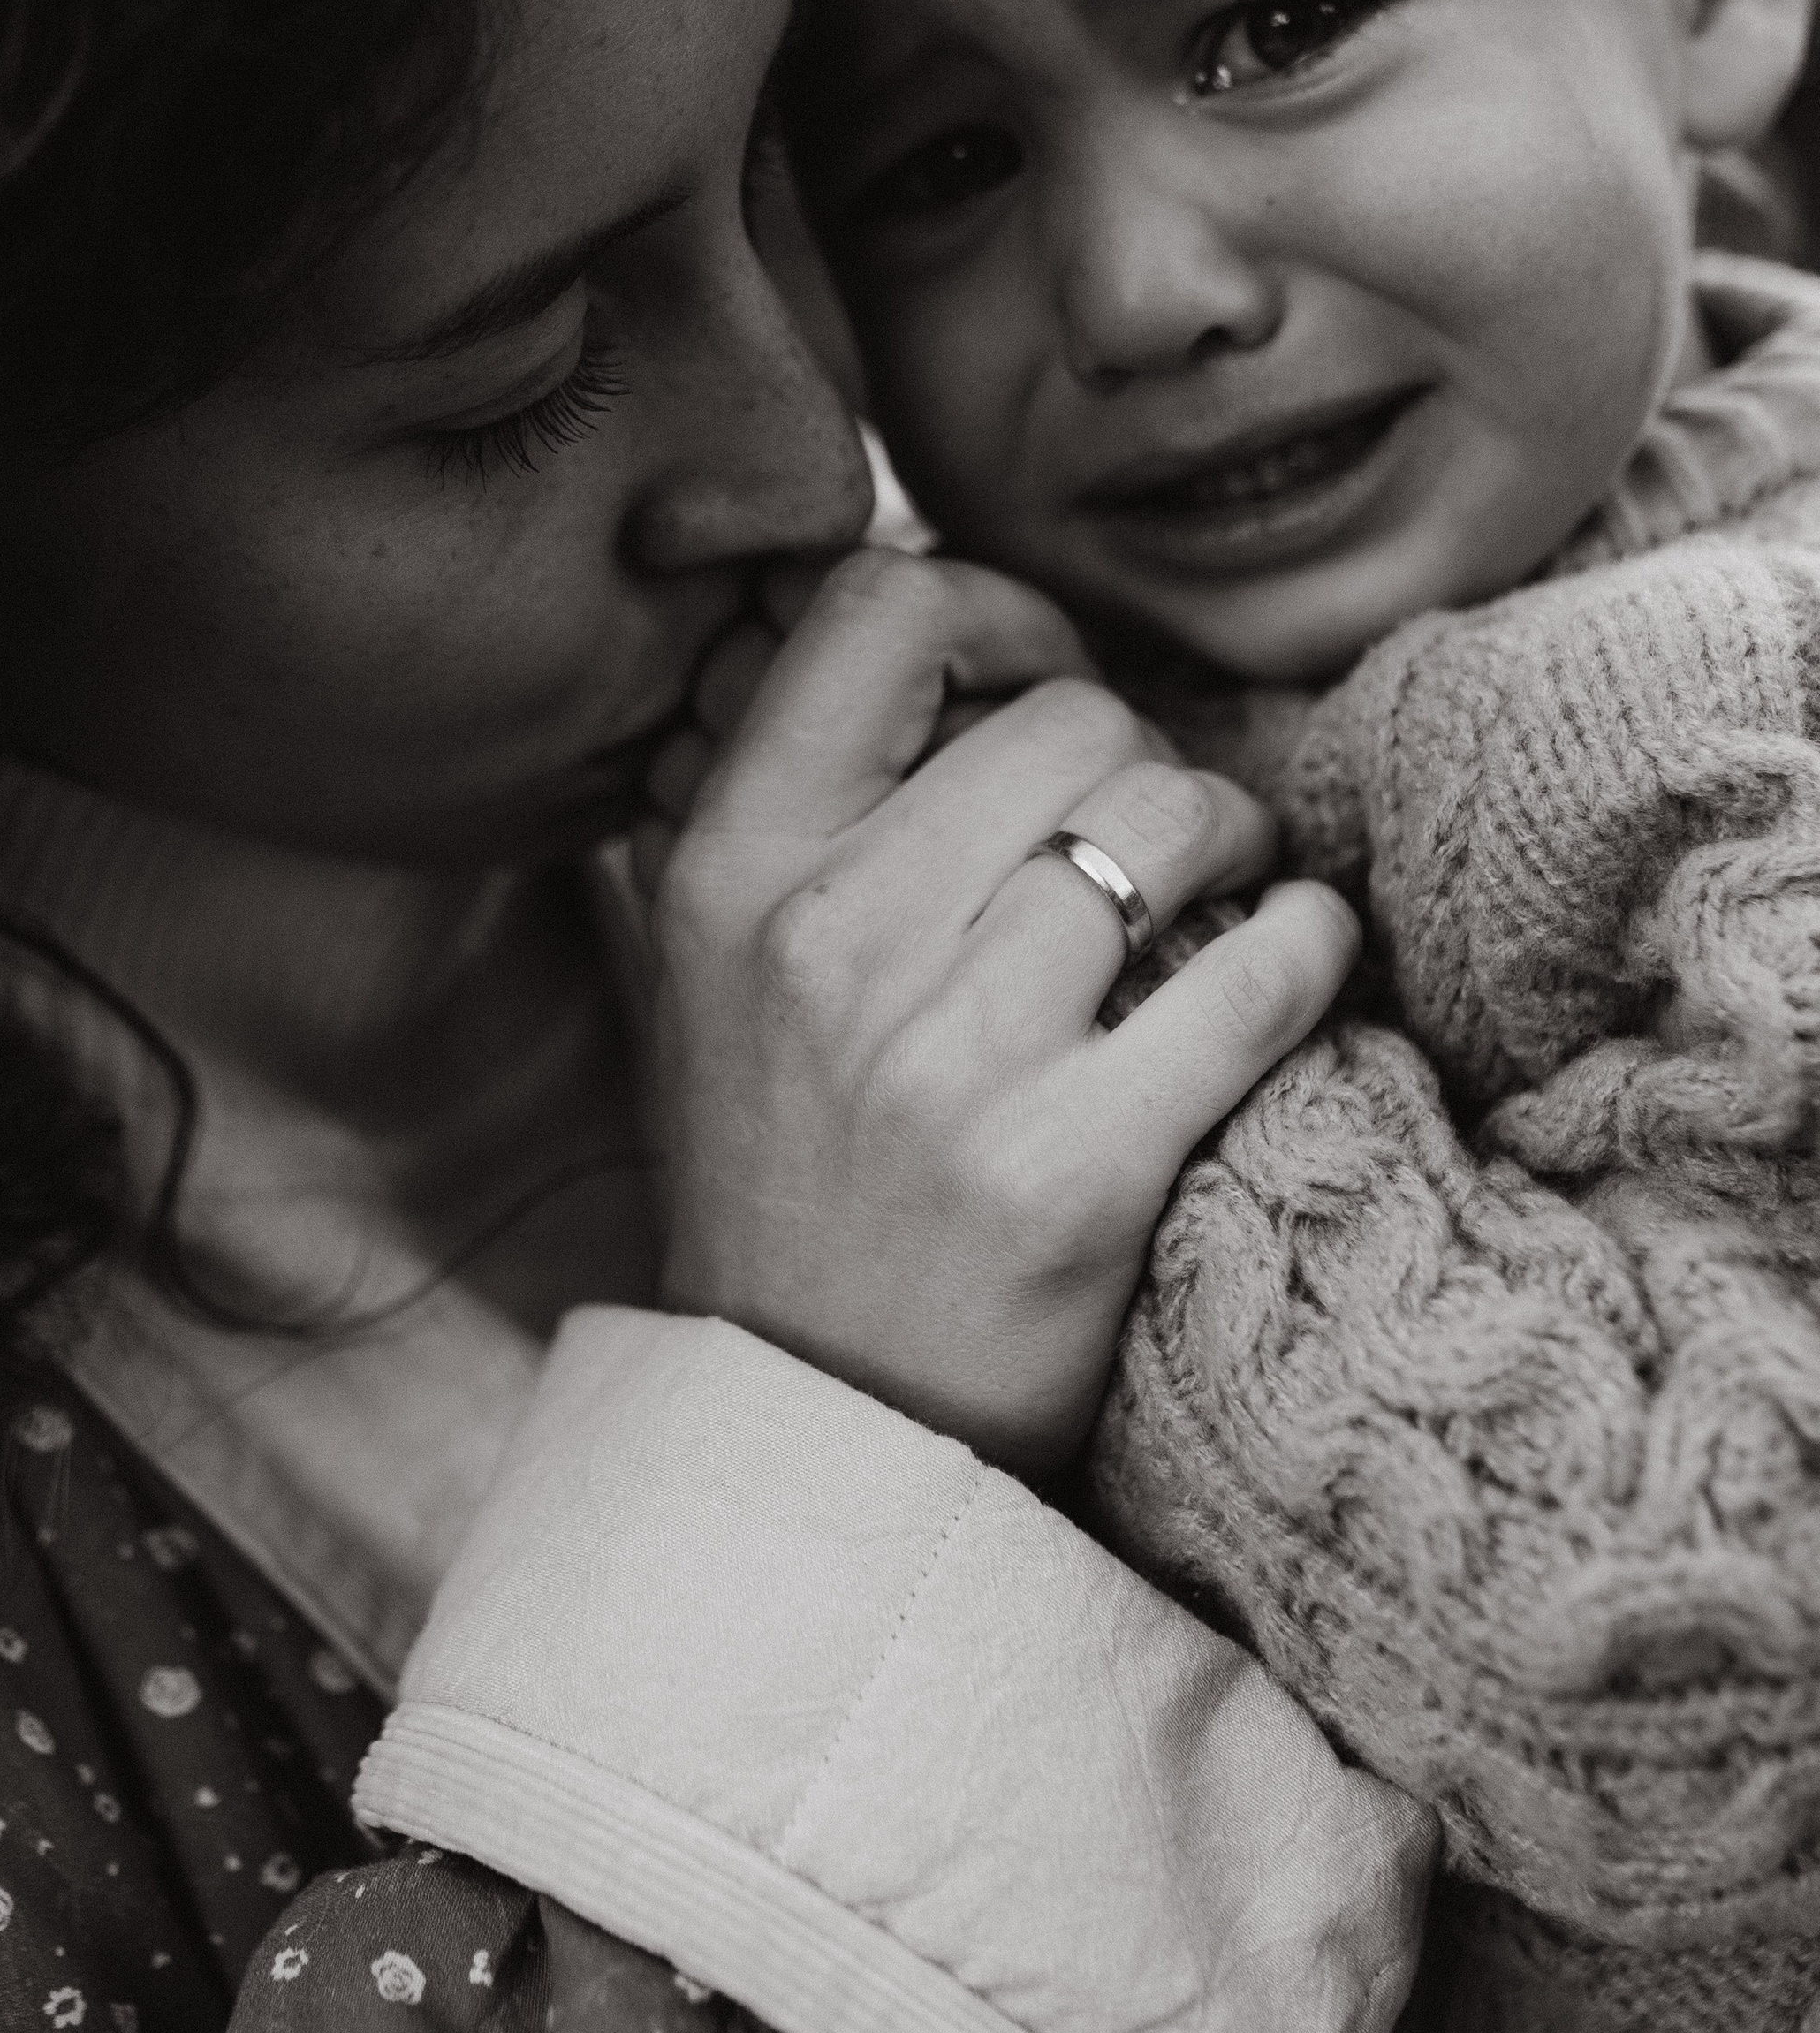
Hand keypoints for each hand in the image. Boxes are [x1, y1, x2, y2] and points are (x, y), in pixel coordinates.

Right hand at [650, 548, 1360, 1471]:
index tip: (1040, 676)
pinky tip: (1304, 943)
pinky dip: (1311, 937)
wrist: (811, 1423)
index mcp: (729, 872)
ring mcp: (950, 1060)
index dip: (997, 611)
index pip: (878, 610)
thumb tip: (949, 637)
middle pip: (1064, 718)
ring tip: (1224, 881)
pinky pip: (1256, 974)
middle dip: (1139, 751)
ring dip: (1231, 832)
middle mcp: (827, 942)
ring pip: (1168, 819)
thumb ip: (802, 804)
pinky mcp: (1074, 1169)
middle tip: (1150, 822)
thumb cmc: (791, 1169)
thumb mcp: (720, 969)